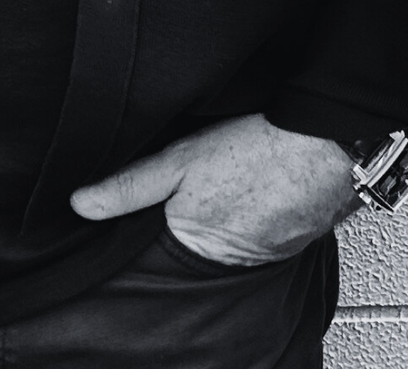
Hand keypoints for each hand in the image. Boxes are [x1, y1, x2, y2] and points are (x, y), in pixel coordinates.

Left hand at [68, 113, 355, 265]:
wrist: (326, 145)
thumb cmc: (256, 150)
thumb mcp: (178, 160)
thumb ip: (129, 186)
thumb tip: (81, 204)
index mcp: (192, 246)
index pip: (156, 252)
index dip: (150, 229)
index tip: (153, 208)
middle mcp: (227, 262)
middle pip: (193, 247)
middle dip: (189, 223)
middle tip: (200, 186)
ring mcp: (262, 255)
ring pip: (227, 240)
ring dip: (224, 218)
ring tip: (229, 184)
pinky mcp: (288, 242)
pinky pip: (259, 234)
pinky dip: (254, 215)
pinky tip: (254, 187)